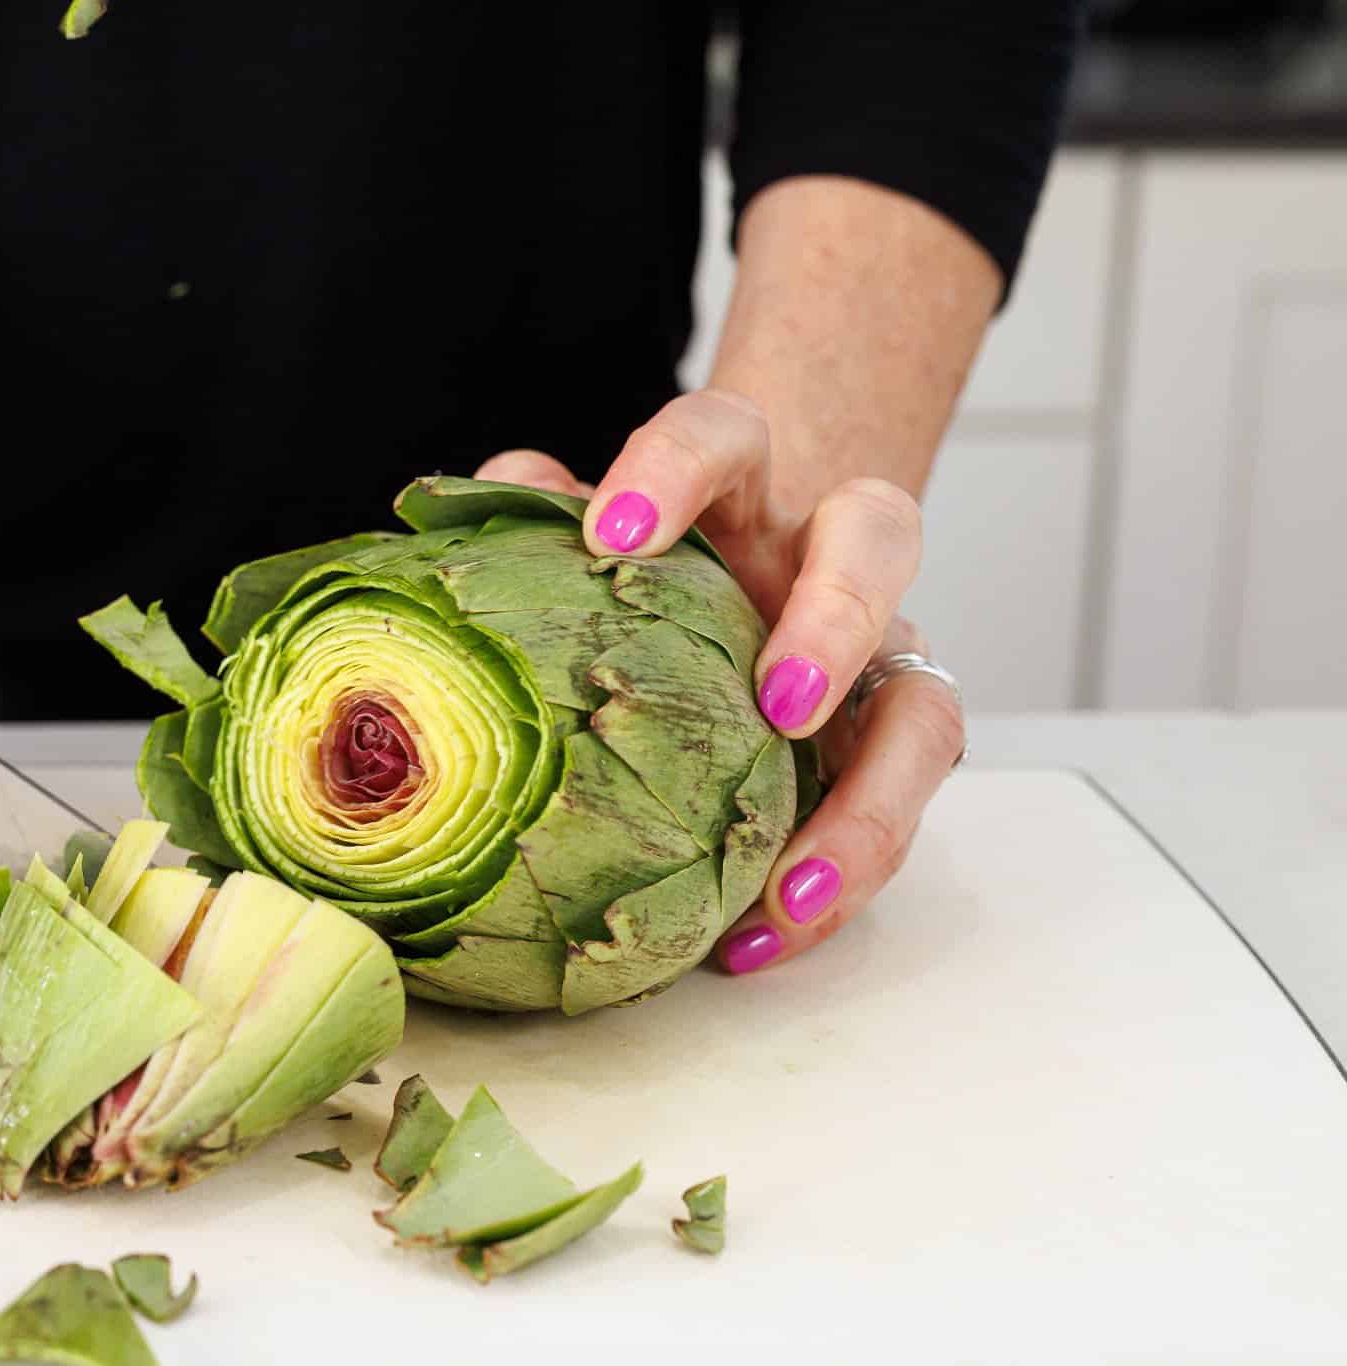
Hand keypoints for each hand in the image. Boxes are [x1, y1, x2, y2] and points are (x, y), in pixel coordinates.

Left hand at [474, 388, 966, 973]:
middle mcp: (825, 560)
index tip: (610, 535)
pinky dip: (834, 885)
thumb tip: (499, 487)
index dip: (673, 471)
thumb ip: (532, 510)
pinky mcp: (888, 749)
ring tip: (793, 883)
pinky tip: (755, 943)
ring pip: (925, 707)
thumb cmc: (644, 572)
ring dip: (871, 802)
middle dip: (838, 618)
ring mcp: (876, 658)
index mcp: (736, 489)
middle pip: (878, 537)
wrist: (740, 594)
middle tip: (783, 703)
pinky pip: (893, 817)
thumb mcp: (582, 540)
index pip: (719, 436)